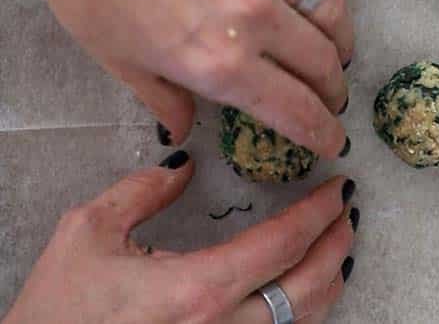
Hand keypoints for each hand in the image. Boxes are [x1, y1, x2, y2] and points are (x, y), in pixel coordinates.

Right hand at [2, 154, 356, 323]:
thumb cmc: (57, 314)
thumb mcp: (88, 235)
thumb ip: (142, 191)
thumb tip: (184, 165)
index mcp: (200, 289)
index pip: (285, 242)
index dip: (320, 212)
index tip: (340, 187)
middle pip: (310, 286)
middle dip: (338, 243)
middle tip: (347, 212)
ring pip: (303, 323)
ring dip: (329, 281)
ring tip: (338, 247)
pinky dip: (304, 316)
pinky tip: (304, 296)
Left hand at [4, 0, 372, 157]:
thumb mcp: (118, 61)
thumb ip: (163, 101)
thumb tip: (182, 134)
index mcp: (219, 63)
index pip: (295, 110)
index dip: (322, 133)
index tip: (334, 142)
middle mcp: (257, 18)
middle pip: (322, 63)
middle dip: (333, 90)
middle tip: (329, 96)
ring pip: (333, 10)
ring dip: (342, 38)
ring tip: (337, 48)